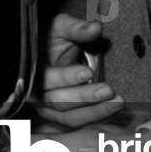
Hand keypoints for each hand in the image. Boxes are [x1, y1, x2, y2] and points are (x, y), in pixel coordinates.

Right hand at [34, 13, 121, 129]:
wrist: (50, 55)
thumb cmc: (53, 40)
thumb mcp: (62, 28)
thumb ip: (76, 28)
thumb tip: (96, 28)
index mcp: (33, 71)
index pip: (47, 79)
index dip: (66, 77)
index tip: (88, 72)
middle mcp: (37, 94)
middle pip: (59, 102)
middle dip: (84, 97)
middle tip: (108, 90)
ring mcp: (47, 110)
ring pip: (70, 118)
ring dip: (95, 111)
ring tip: (117, 101)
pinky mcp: (61, 118)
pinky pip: (79, 123)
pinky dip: (96, 117)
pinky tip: (113, 109)